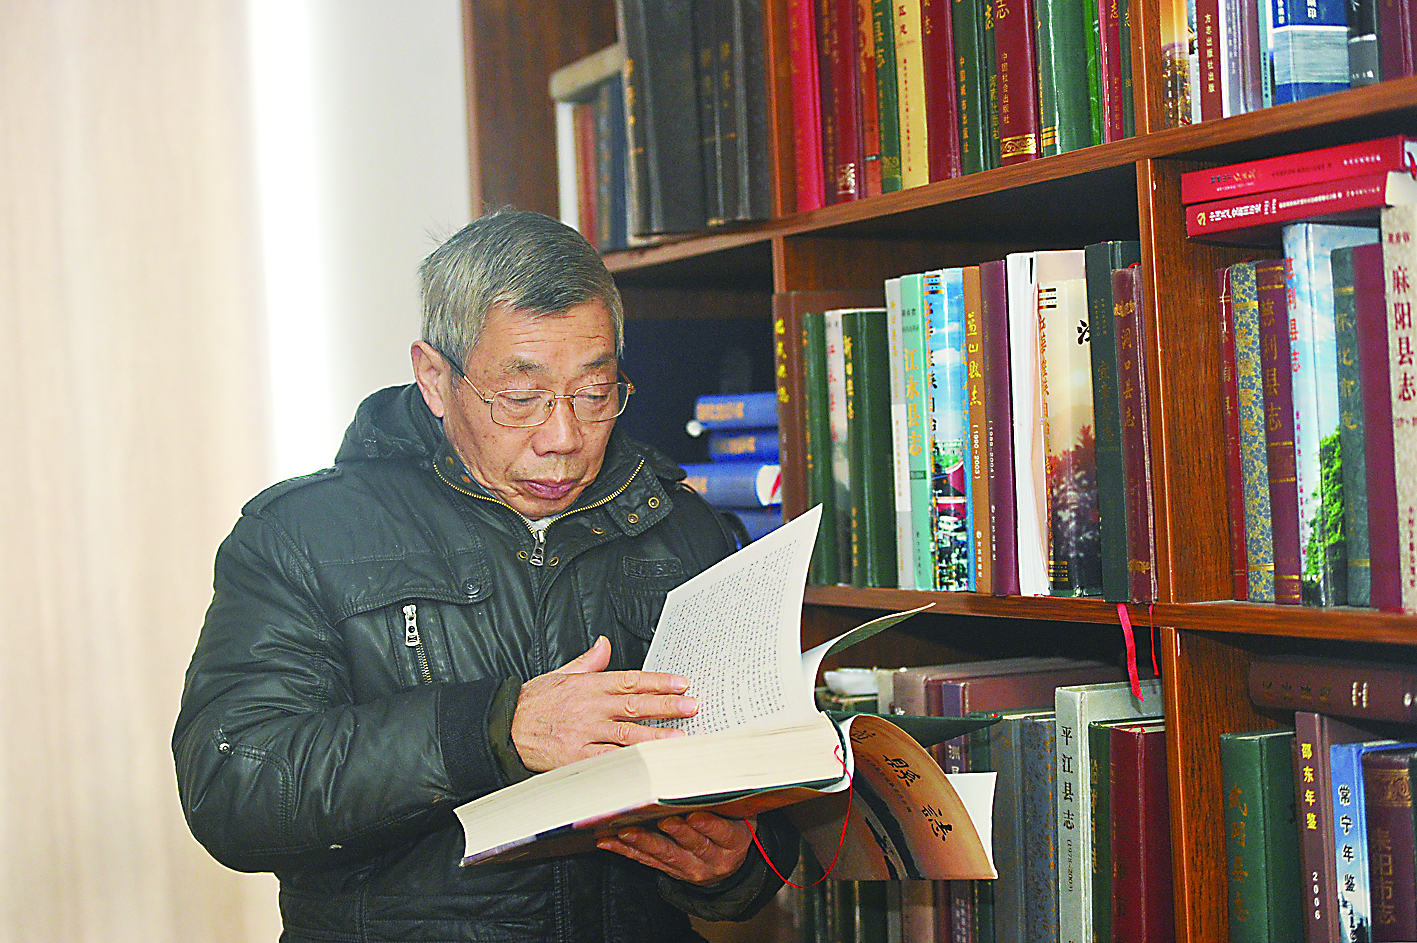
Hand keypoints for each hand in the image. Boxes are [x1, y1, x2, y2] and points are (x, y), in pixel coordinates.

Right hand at [511, 636, 698, 771]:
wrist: (505, 728)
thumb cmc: (534, 702)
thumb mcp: (561, 674)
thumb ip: (587, 662)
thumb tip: (604, 644)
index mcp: (589, 686)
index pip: (630, 681)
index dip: (658, 682)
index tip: (681, 683)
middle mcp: (590, 708)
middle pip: (634, 706)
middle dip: (665, 706)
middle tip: (691, 706)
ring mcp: (584, 734)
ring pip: (626, 734)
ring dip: (655, 736)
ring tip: (679, 738)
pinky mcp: (577, 757)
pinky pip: (608, 760)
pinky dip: (628, 762)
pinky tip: (648, 764)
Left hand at [597, 812, 754, 884]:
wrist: (725, 862)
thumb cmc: (731, 827)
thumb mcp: (739, 816)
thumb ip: (724, 800)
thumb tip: (704, 771)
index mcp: (733, 842)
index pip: (723, 833)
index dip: (709, 825)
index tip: (695, 815)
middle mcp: (712, 859)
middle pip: (692, 844)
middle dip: (676, 832)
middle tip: (661, 819)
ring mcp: (689, 867)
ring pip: (665, 854)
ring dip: (644, 841)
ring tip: (626, 830)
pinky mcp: (669, 871)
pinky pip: (646, 861)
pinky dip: (626, 850)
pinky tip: (609, 841)